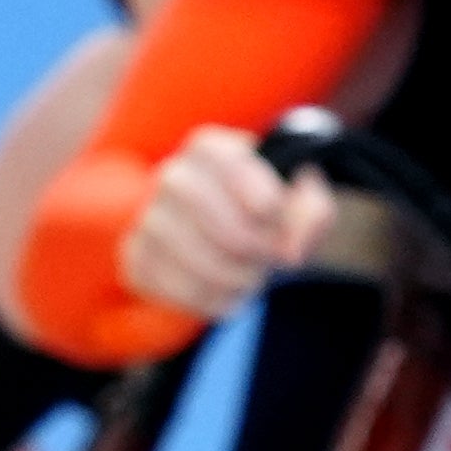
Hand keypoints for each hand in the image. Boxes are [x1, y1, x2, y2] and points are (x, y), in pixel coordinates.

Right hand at [118, 123, 332, 321]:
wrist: (234, 228)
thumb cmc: (272, 205)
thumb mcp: (304, 196)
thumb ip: (312, 211)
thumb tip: (291, 251)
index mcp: (211, 148)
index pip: (233, 167)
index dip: (266, 201)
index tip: (278, 217)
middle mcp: (173, 176)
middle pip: (221, 225)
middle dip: (257, 249)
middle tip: (273, 256)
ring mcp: (149, 218)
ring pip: (200, 264)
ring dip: (240, 280)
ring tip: (253, 275)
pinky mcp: (139, 259)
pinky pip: (178, 293)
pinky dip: (215, 301)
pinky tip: (230, 293)